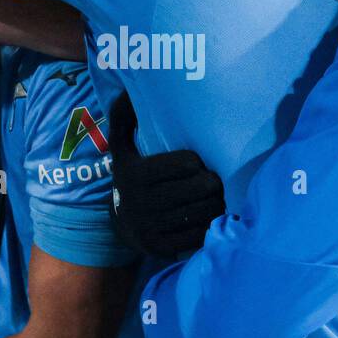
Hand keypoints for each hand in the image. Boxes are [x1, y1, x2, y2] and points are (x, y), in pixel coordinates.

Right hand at [108, 92, 225, 256]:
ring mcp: (151, 227)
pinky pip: (199, 234)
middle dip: (213, 183)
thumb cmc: (131, 177)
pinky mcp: (161, 247)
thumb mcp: (121, 149)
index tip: (199, 163)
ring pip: (204, 212)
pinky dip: (210, 224)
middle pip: (200, 188)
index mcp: (135, 174)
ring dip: (217, 203)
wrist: (119, 225)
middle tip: (217, 180)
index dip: (198, 162)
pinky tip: (212, 216)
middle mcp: (141, 202)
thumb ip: (123, 119)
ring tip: (218, 197)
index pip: (186, 163)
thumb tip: (127, 90)